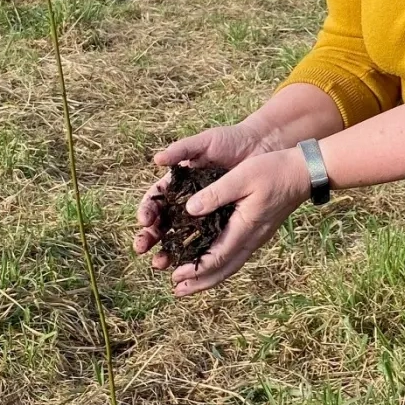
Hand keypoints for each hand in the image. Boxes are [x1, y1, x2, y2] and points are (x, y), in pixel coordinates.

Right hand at [132, 122, 260, 266]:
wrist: (262, 145)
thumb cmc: (231, 140)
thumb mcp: (206, 142)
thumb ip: (181, 149)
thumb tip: (156, 160)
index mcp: (178, 181)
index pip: (155, 199)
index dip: (147, 210)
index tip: (144, 220)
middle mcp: (188, 198)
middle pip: (162, 222)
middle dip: (150, 237)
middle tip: (142, 248)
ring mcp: (206, 211)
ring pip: (181, 236)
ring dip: (168, 251)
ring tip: (161, 263)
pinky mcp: (223, 220)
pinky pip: (207, 240)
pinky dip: (196, 253)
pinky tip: (190, 264)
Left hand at [152, 148, 310, 296]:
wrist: (304, 172)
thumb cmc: (274, 170)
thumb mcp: (242, 175)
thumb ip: (216, 193)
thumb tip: (190, 209)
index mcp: (246, 227)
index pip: (218, 257)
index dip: (196, 269)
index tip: (177, 275)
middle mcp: (252, 238)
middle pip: (224, 270)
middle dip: (200, 282)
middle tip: (178, 291)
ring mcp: (257, 237)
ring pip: (232, 265)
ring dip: (210, 277)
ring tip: (190, 284)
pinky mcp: (259, 231)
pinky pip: (237, 255)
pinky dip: (221, 265)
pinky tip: (212, 262)